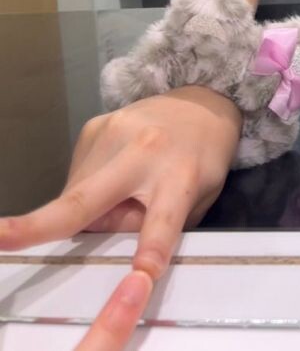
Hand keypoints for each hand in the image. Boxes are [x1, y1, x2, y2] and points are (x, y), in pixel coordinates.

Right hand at [0, 86, 240, 349]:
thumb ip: (163, 224)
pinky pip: (77, 175)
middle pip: (87, 198)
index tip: (142, 274)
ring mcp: (114, 133)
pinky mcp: (95, 125)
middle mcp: (144, 151)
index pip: (164, 219)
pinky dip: (87, 189)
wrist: (203, 101)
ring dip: (87, 211)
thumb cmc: (203, 158)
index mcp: (180, 175)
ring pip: (76, 194)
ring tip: (124, 195)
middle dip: (41, 224)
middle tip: (3, 238)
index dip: (151, 248)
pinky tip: (113, 177)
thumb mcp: (199, 198)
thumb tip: (108, 240)